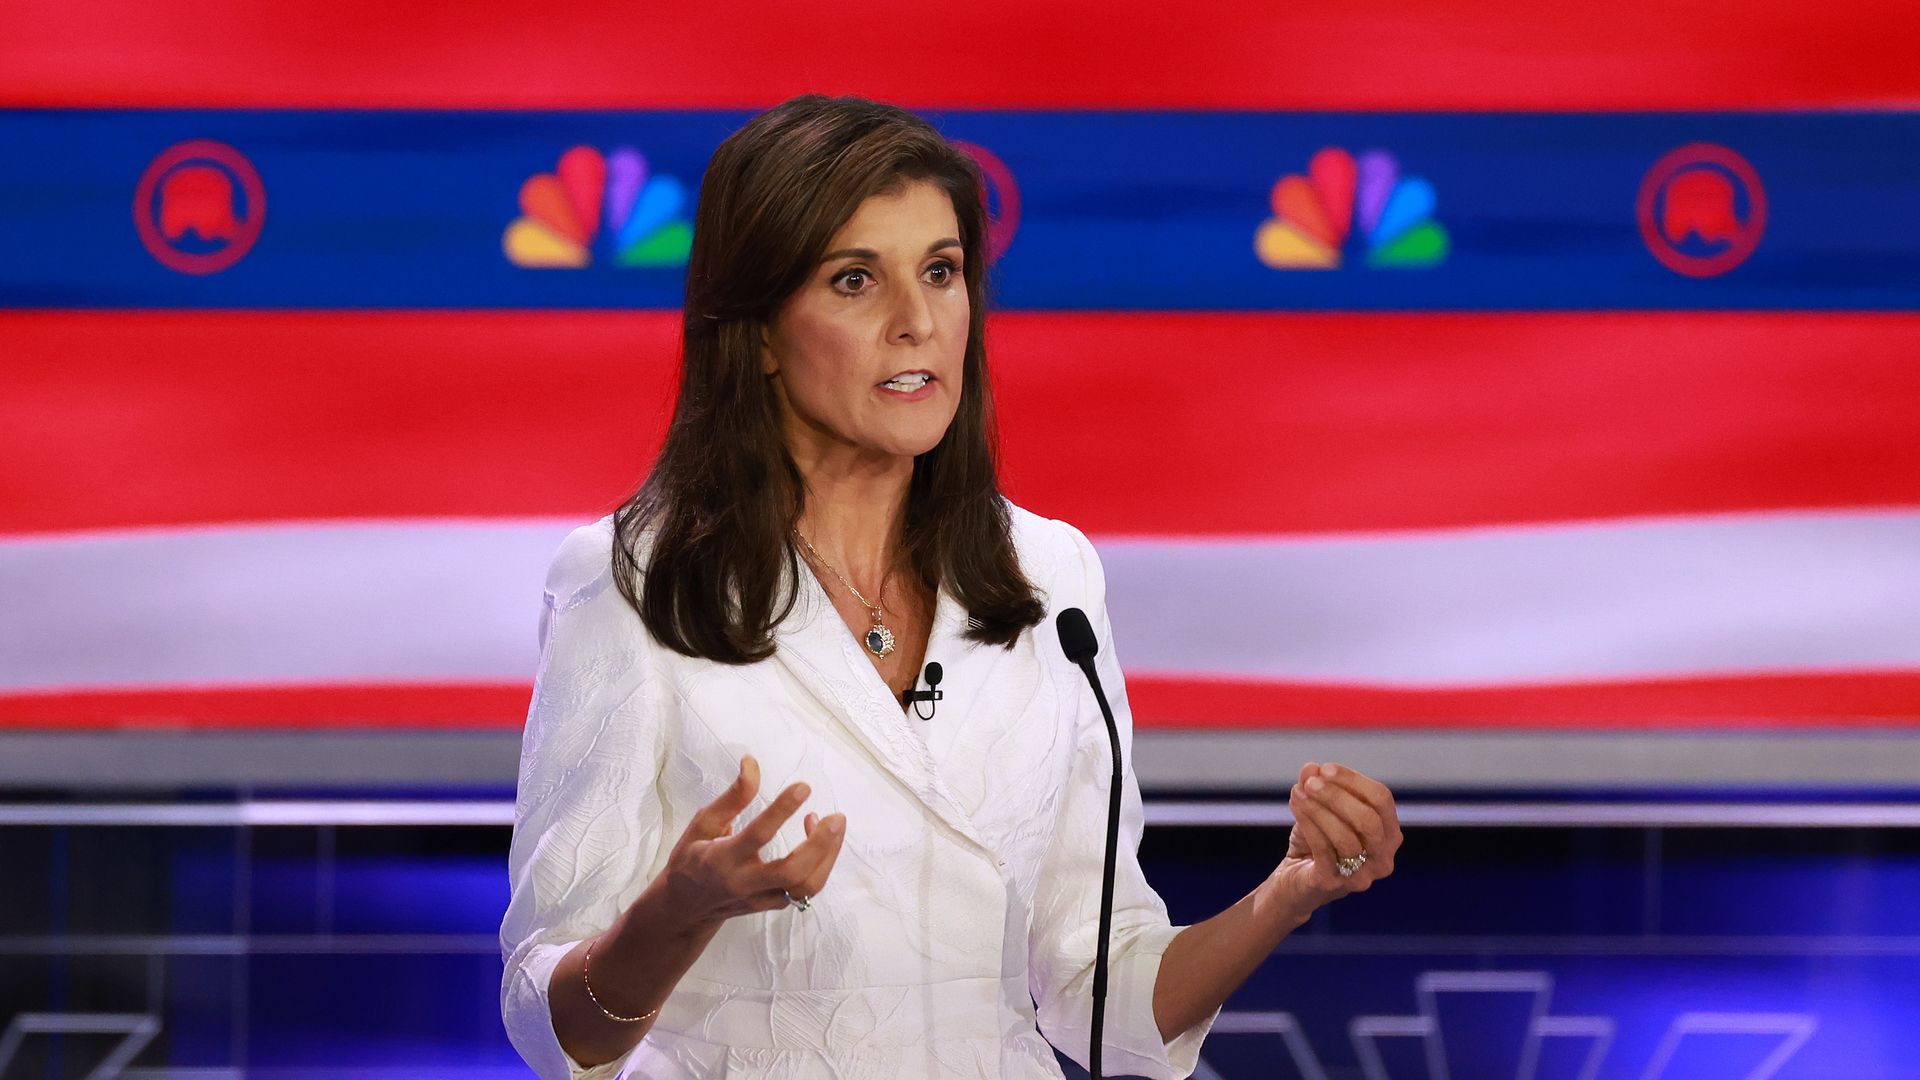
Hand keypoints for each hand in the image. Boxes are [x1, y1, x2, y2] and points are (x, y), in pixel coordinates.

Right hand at [656, 753, 847, 929]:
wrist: (685, 907)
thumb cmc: (692, 859)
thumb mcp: (704, 823)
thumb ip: (733, 796)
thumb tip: (752, 763)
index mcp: (722, 858)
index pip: (758, 835)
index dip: (782, 810)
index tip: (803, 787)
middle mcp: (744, 882)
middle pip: (792, 871)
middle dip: (820, 844)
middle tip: (837, 817)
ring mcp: (760, 898)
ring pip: (805, 887)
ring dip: (828, 857)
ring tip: (834, 825)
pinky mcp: (772, 905)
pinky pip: (805, 891)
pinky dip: (820, 865)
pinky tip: (819, 841)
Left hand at [1270, 761, 1400, 915]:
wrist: (1294, 881)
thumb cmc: (1316, 841)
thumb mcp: (1317, 809)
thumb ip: (1316, 786)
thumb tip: (1311, 768)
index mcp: (1389, 835)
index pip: (1382, 800)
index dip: (1353, 780)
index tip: (1325, 769)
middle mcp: (1383, 859)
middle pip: (1369, 820)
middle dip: (1338, 796)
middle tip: (1311, 783)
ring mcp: (1361, 876)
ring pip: (1346, 837)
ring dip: (1320, 809)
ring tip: (1298, 792)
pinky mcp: (1333, 884)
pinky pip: (1323, 850)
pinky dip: (1309, 823)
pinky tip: (1295, 806)